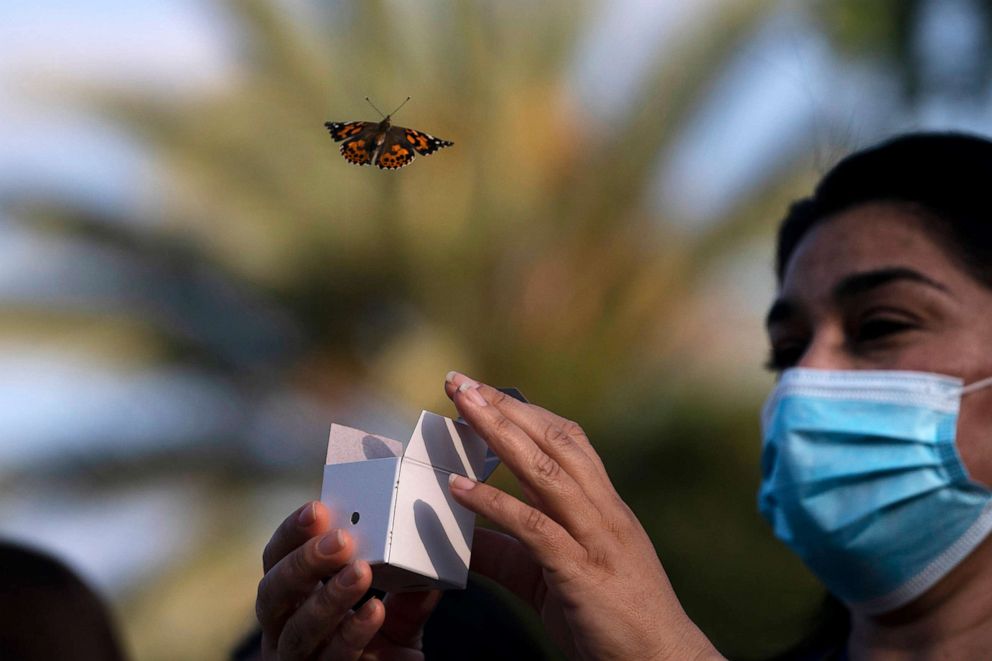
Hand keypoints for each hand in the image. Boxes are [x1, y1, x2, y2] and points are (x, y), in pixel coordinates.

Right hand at [256, 501, 440, 659]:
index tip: (317, 509)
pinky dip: (352, 632)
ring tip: (360, 571)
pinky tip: (374, 611)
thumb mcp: (396, 614)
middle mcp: (284, 630)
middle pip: (273, 593)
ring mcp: (300, 660)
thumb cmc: (381, 649)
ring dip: (329, 597)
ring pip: (298, 630)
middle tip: (340, 540)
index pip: (277, 560)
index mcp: (294, 600)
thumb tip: (429, 551)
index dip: (291, 534)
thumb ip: (408, 589)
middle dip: (304, 563)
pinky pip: (333, 658)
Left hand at [444, 372, 722, 660]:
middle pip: (553, 440)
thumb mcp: (555, 577)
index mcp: (603, 506)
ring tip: (459, 408)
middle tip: (460, 382)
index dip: (525, 412)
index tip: (486, 393)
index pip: (566, 440)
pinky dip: (494, 503)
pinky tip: (459, 488)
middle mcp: (603, 510)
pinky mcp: (581, 571)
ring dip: (498, 434)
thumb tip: (466, 539)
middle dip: (504, 407)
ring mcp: (596, 537)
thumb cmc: (614, 619)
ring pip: (546, 470)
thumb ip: (512, 554)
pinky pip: (534, 527)